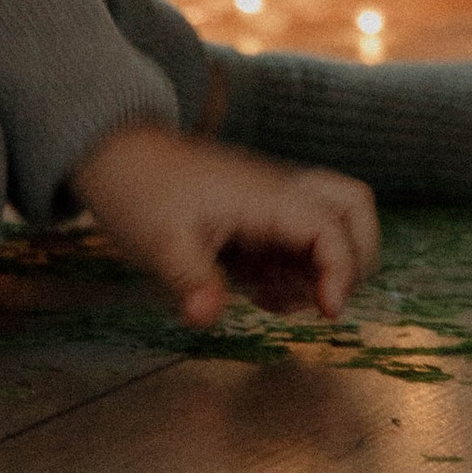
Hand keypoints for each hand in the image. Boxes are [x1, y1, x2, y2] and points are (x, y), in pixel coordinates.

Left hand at [69, 122, 378, 330]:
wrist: (114, 154)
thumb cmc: (138, 191)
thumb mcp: (159, 242)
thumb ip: (191, 280)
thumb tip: (206, 318)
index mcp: (265, 197)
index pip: (332, 228)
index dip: (342, 271)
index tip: (327, 311)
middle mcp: (279, 195)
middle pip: (355, 209)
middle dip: (358, 260)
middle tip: (321, 300)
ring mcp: (271, 204)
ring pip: (334, 225)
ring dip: (325, 270)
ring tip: (276, 300)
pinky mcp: (258, 217)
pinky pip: (301, 242)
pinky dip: (297, 273)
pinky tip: (258, 292)